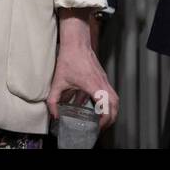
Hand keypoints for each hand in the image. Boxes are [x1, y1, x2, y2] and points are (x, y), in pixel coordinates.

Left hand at [47, 12, 117, 129]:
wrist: (76, 43)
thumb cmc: (69, 59)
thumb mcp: (58, 82)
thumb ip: (53, 100)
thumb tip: (54, 114)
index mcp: (94, 86)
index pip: (107, 106)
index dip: (105, 119)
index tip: (99, 126)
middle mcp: (102, 83)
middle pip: (115, 105)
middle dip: (111, 118)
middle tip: (102, 126)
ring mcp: (104, 79)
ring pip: (114, 99)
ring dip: (109, 110)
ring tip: (100, 119)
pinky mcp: (102, 77)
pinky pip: (107, 92)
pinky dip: (103, 101)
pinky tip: (89, 103)